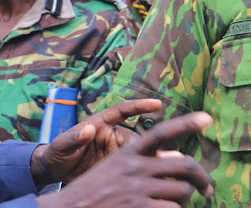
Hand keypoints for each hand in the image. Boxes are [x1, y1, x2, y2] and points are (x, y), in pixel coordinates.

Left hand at [32, 98, 162, 184]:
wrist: (55, 172)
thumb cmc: (57, 153)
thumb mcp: (60, 145)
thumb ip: (72, 138)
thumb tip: (87, 131)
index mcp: (101, 123)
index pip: (123, 111)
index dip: (140, 106)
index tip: (157, 104)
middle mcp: (113, 136)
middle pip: (136, 139)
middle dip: (149, 146)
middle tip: (159, 155)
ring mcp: (116, 152)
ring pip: (138, 154)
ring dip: (147, 161)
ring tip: (157, 170)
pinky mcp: (117, 166)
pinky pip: (131, 168)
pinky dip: (139, 173)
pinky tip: (146, 181)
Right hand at [36, 111, 213, 207]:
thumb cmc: (96, 190)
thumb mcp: (117, 167)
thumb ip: (146, 161)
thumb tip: (179, 160)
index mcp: (130, 152)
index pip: (163, 132)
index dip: (186, 123)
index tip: (207, 118)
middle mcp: (135, 167)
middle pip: (185, 166)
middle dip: (202, 178)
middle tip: (207, 189)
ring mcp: (136, 189)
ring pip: (182, 191)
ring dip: (186, 201)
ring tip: (179, 205)